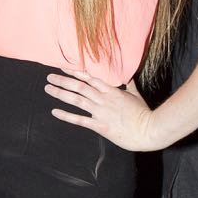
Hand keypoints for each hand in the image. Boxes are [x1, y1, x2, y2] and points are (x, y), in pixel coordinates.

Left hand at [44, 71, 158, 151]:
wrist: (149, 130)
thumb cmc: (144, 113)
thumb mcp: (136, 95)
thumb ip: (129, 84)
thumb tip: (128, 74)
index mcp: (112, 90)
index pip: (90, 78)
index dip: (75, 72)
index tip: (63, 67)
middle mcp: (103, 99)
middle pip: (79, 86)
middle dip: (62, 80)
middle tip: (49, 76)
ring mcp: (101, 112)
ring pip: (76, 100)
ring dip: (60, 93)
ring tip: (48, 88)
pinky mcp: (100, 125)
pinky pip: (79, 119)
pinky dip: (66, 115)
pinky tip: (55, 111)